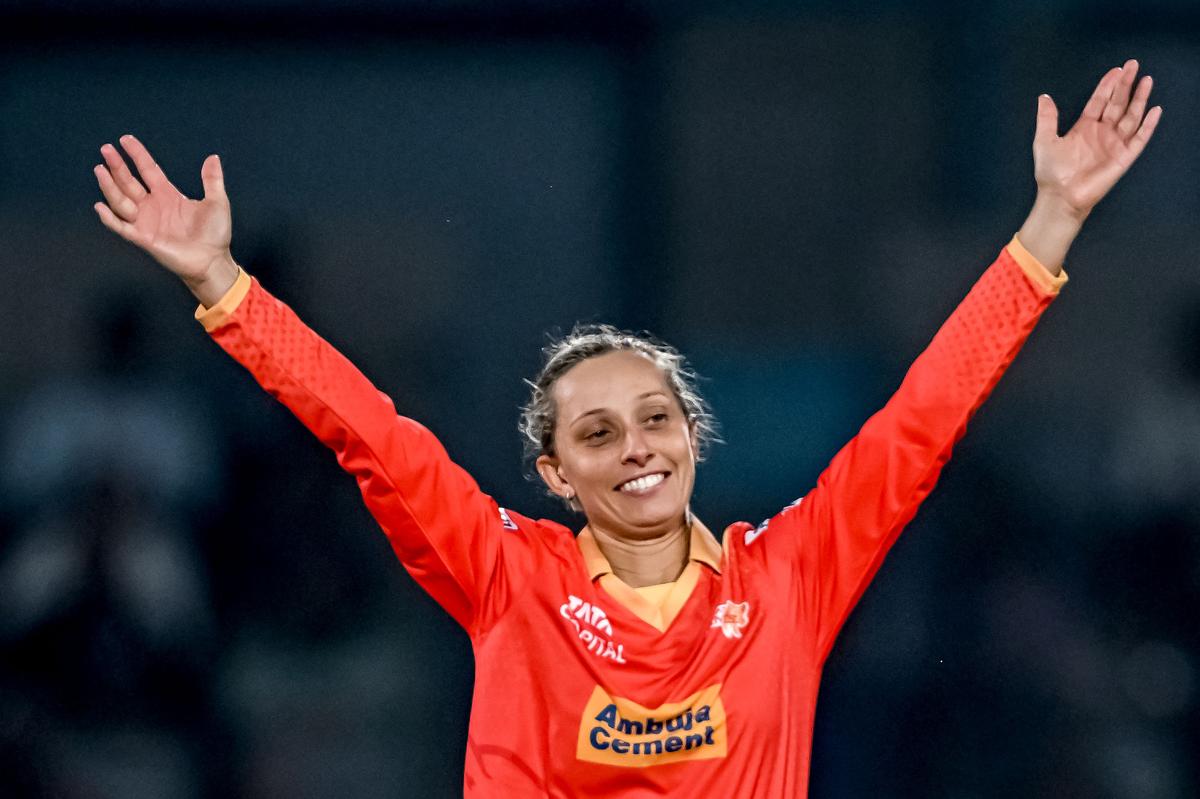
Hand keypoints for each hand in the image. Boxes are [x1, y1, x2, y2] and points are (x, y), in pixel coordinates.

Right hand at [93, 135, 235, 287]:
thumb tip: (213, 157)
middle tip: (106, 149)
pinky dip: (110, 218)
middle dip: (117, 166)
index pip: (148, 169)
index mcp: (168, 194)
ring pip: (121, 200)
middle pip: (129, 181)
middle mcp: (153, 205)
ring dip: (109, 186)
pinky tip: (101, 206)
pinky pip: (122, 227)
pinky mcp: (143, 238)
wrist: (213, 260)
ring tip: (100, 169)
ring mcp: (146, 221)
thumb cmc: (215, 234)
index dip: (137, 154)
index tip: (125, 140)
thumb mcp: (217, 202)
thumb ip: (212, 180)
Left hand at [1032, 59, 1161, 219]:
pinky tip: (1154, 110)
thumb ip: (1047, 118)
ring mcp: (1114, 144)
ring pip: (1131, 116)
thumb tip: (1043, 97)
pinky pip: (1139, 138)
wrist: (1060, 197)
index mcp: (1084, 127)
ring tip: (1146, 80)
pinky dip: (1148, 125)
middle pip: (1118, 103)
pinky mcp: (1123, 157)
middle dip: (1125, 85)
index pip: (1100, 101)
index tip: (1117, 69)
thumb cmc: (1051, 173)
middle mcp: (1102, 133)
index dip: (1108, 85)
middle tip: (1133, 65)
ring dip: (1139, 99)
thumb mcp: (1045, 140)